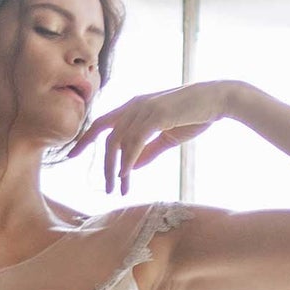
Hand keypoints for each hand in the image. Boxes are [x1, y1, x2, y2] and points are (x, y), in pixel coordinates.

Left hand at [70, 80, 237, 194]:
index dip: (85, 139)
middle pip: (107, 137)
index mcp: (134, 106)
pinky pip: (134, 141)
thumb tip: (131, 167)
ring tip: (118, 189)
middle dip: (104, 165)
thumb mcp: (166, 136)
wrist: (217, 100)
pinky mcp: (155, 115)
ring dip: (116, 169)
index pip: (101, 122)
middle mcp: (134, 104)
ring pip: (118, 141)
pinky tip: (126, 175)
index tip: (72, 156)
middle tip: (106, 188)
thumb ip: (148, 151)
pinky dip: (127, 160)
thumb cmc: (194, 115)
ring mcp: (144, 108)